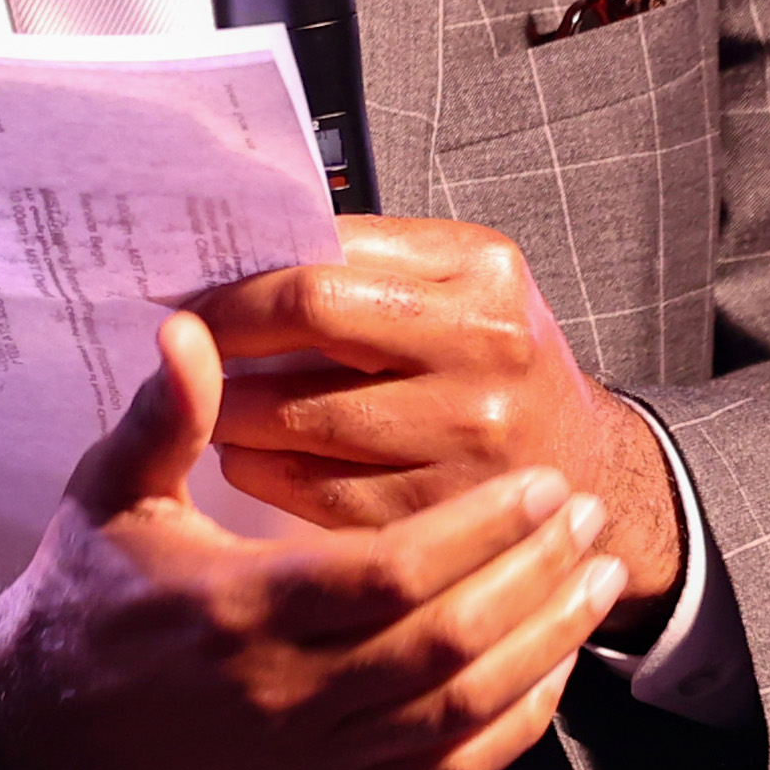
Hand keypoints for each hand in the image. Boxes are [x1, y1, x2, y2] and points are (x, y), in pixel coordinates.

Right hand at [0, 313, 626, 769]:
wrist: (44, 726)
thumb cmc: (84, 600)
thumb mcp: (108, 494)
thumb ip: (163, 416)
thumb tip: (191, 331)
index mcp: (238, 608)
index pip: (392, 573)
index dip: (479, 530)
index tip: (535, 487)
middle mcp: (284, 691)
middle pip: (446, 640)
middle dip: (533, 575)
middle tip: (583, 517)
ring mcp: (312, 754)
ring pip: (461, 710)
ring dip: (541, 643)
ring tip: (593, 582)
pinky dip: (511, 729)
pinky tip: (547, 676)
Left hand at [193, 217, 684, 647]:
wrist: (584, 467)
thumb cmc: (496, 359)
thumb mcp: (461, 280)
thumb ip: (367, 259)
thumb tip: (240, 255)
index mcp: (480, 275)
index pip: (321, 272)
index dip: (238, 290)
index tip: (191, 300)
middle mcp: (482, 353)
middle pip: (306, 339)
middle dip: (224, 346)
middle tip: (185, 352)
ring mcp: (466, 440)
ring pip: (301, 424)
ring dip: (232, 414)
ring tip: (211, 405)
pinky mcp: (441, 514)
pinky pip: (318, 496)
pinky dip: (264, 474)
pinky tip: (249, 458)